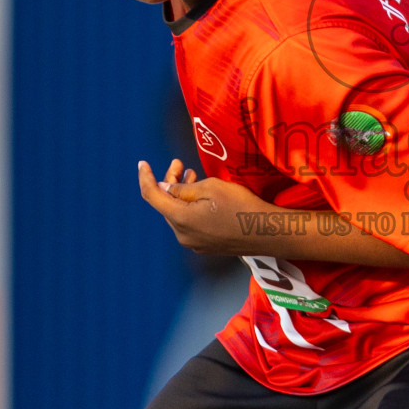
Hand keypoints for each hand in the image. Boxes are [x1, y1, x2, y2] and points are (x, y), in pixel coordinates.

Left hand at [137, 158, 269, 255]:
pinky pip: (190, 224)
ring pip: (178, 214)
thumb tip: (165, 188)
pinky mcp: (205, 246)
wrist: (266, 232)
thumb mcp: (210, 188)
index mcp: (180, 219)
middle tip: (180, 163)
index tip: (142, 163)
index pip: (152, 196)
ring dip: (181, 195)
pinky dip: (190, 207)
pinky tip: (201, 196)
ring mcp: (194, 243)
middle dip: (169, 183)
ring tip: (191, 174)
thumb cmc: (240, 205)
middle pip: (166, 205)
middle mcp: (182, 235)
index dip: (145, 177)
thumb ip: (182, 188)